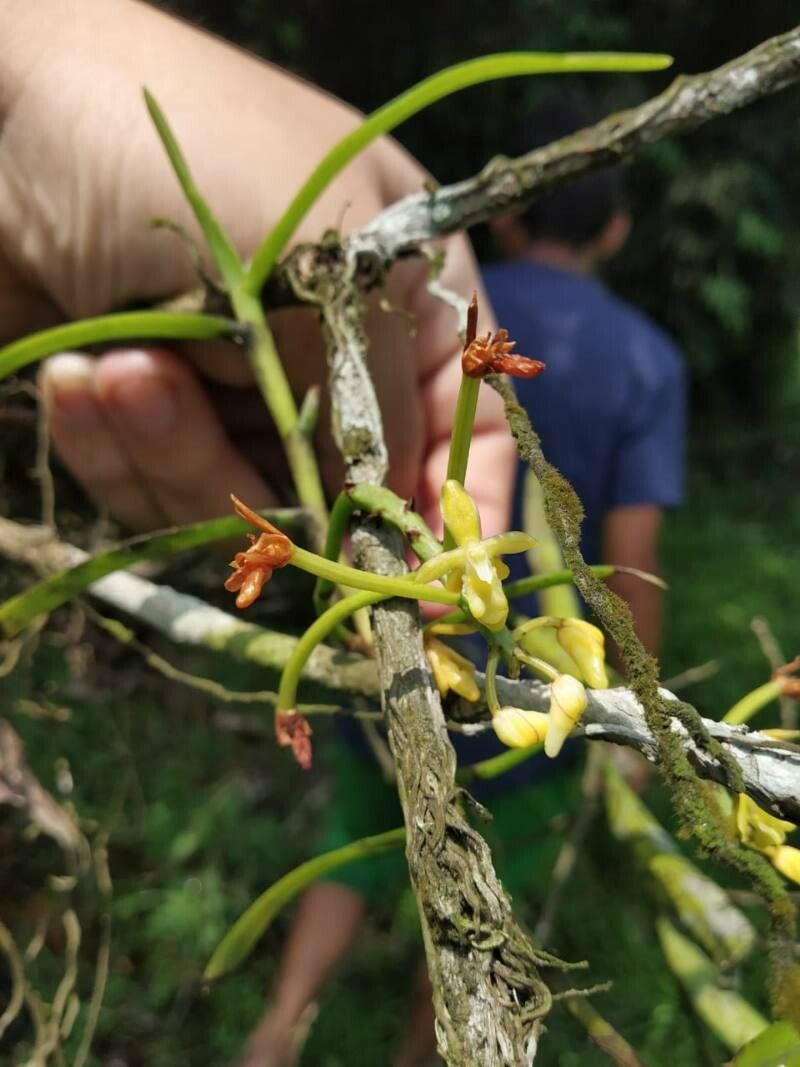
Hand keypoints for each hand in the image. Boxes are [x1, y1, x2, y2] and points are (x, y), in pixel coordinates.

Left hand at [0, 0, 513, 537]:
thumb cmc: (188, 145)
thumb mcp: (326, 251)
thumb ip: (380, 390)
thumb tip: (400, 513)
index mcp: (403, 297)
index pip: (468, 429)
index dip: (457, 517)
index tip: (428, 599)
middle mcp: (333, 356)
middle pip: (347, 495)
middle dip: (276, 489)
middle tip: (189, 413)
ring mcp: (241, 393)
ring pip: (244, 506)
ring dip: (175, 456)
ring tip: (120, 372)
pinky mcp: (156, 422)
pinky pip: (158, 492)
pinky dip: (117, 451)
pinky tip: (80, 380)